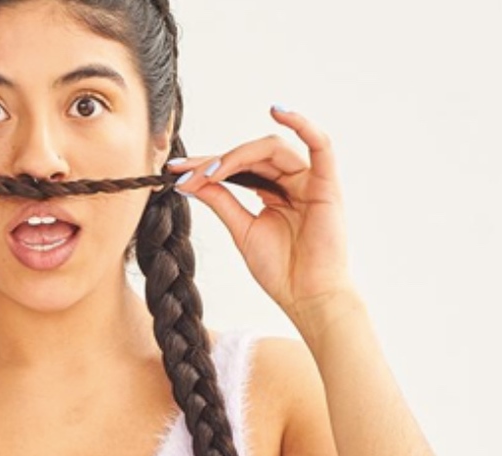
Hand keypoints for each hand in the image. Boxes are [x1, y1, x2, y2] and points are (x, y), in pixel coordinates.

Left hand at [165, 107, 355, 326]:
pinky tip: (279, 110)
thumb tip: (191, 181)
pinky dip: (303, 124)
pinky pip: (320, 145)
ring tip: (210, 171)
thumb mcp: (242, 231)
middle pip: (251, 155)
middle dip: (215, 161)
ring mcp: (309, 181)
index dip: (206, 167)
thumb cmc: (281, 271)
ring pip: (272, 149)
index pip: (237, 168)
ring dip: (238, 155)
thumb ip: (221, 202)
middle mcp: (291, 182)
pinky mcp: (327, 184)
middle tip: (184, 172)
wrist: (307, 298)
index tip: (174, 171)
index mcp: (272, 192)